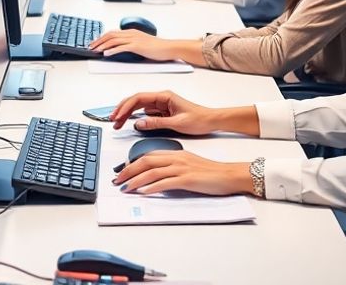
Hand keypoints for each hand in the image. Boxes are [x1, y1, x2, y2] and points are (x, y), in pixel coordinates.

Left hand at [89, 29, 175, 60]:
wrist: (169, 48)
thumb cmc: (158, 48)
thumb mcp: (143, 43)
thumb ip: (133, 44)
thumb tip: (123, 48)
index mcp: (132, 32)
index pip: (113, 32)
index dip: (102, 37)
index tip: (95, 42)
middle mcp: (132, 33)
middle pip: (110, 35)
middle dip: (99, 41)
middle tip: (90, 47)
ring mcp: (134, 39)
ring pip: (113, 40)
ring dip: (102, 45)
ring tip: (95, 51)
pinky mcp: (137, 46)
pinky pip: (121, 47)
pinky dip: (112, 50)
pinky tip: (106, 54)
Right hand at [109, 89, 221, 134]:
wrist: (211, 121)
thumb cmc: (199, 119)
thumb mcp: (177, 123)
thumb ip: (156, 123)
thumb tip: (139, 123)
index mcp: (164, 96)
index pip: (139, 98)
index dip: (126, 107)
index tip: (117, 115)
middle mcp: (161, 98)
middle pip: (136, 101)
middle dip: (122, 109)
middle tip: (113, 120)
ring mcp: (161, 104)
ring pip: (139, 106)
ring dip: (127, 113)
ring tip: (118, 123)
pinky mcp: (162, 111)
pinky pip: (145, 112)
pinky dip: (135, 117)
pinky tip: (129, 122)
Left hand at [114, 152, 252, 196]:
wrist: (228, 175)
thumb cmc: (210, 172)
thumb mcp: (188, 164)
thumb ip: (173, 167)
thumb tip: (157, 175)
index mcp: (175, 153)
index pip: (148, 155)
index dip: (133, 163)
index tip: (123, 171)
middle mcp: (176, 158)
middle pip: (146, 161)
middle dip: (128, 171)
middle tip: (117, 180)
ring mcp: (181, 168)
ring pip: (152, 172)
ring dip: (136, 181)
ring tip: (126, 188)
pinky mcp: (187, 179)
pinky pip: (165, 183)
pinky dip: (152, 187)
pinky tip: (144, 192)